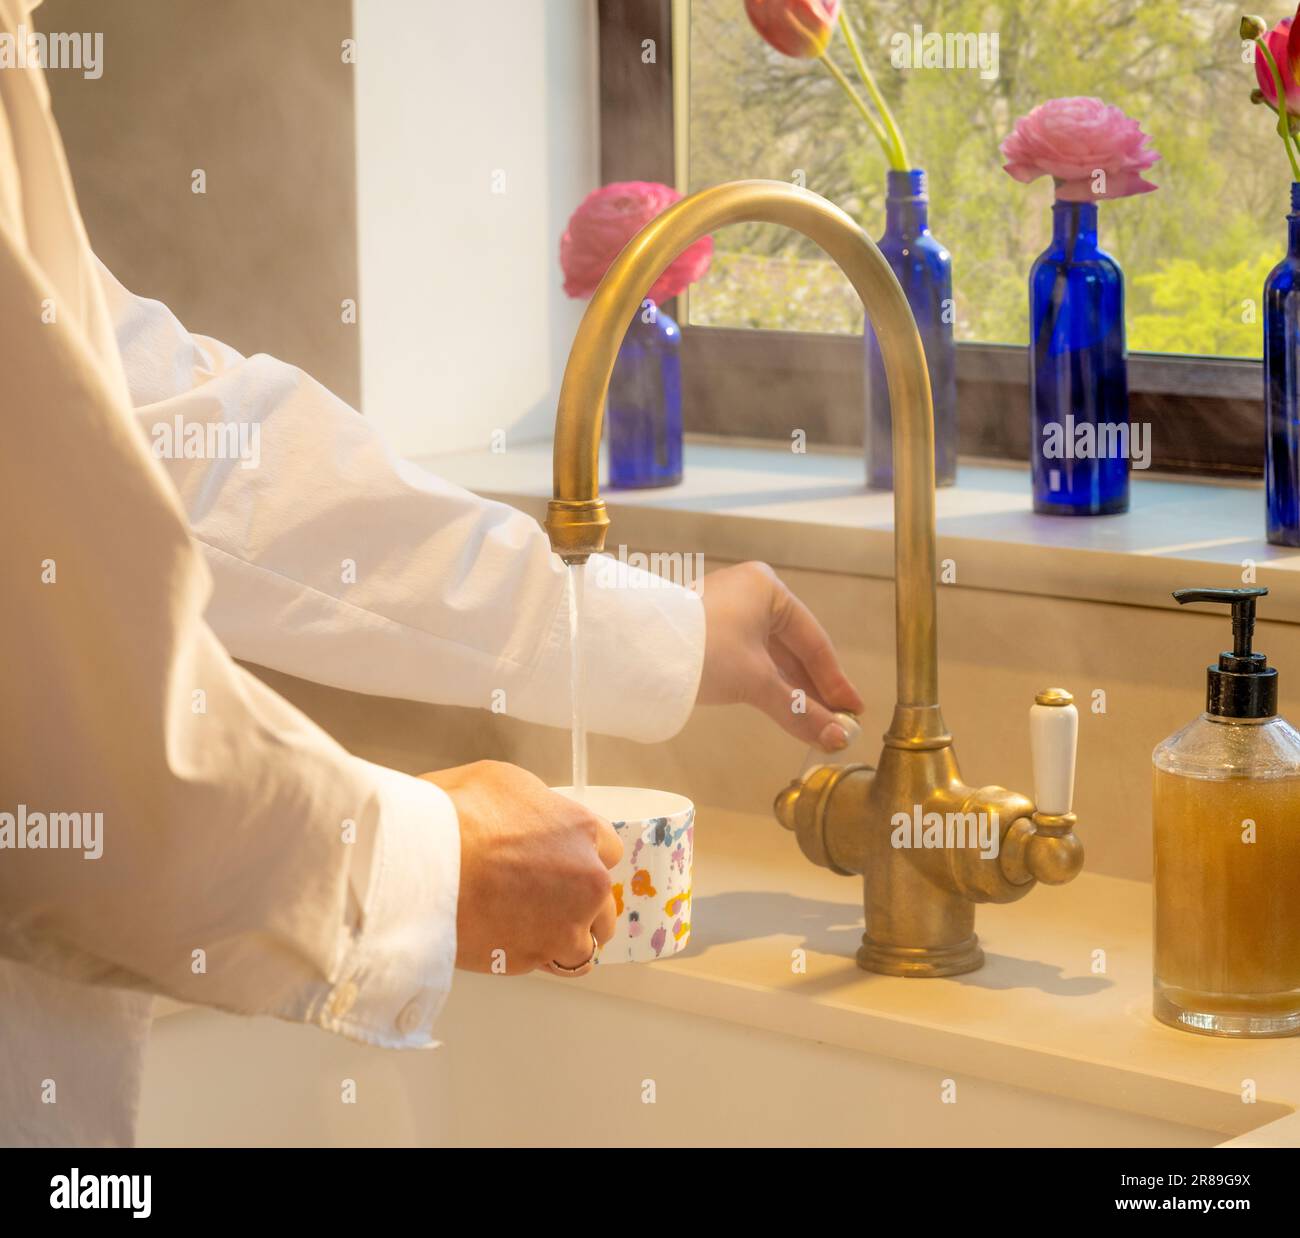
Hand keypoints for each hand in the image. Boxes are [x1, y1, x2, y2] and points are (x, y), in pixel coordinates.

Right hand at [420, 761, 621, 973]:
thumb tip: (522, 815)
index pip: (608, 849)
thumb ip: (529, 805)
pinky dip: (545, 958)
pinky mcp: (536, 957)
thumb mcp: (500, 781)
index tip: (565, 863)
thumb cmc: (456, 815)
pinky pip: (557, 964)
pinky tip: (522, 946)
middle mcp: (586, 879)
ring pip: (587, 939)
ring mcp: (565, 923)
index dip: (584, 856)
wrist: (423, 865)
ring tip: (536, 929)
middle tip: (549, 898)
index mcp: (580, 830)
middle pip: (604, 899)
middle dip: (583, 900)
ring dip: (569, 935)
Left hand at [696, 561, 862, 749]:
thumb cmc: (703, 650)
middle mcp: (750, 592)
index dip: (835, 679)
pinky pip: (748, 658)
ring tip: (813, 721)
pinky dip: (766, 684)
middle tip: (836, 721)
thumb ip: (799, 710)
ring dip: (791, 689)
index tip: (853, 710)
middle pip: (793, 647)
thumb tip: (836, 738)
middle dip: (814, 688)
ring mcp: (727, 610)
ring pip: (770, 655)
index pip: (813, 640)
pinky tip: (780, 707)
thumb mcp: (757, 682)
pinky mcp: (708, 630)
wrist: (638, 649)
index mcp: (768, 589)